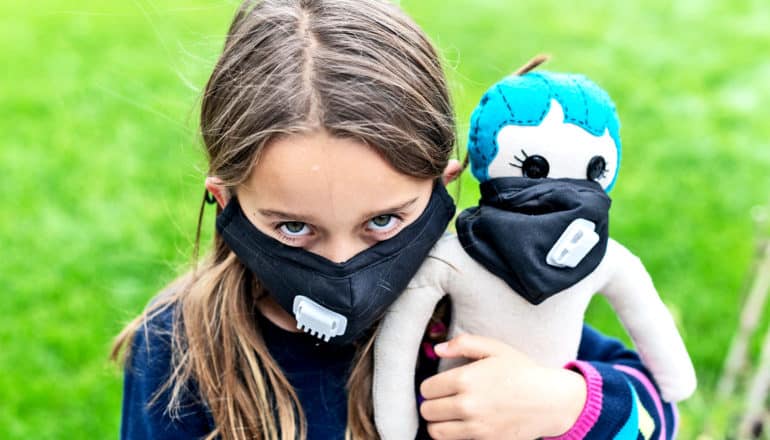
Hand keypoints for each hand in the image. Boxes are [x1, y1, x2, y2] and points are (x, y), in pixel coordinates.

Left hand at [419, 334, 586, 439]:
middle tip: (443, 400)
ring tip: (448, 415)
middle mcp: (467, 405)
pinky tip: (462, 424)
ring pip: (435, 431)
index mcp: (465, 379)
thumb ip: (464, 343)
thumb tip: (438, 349)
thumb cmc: (522, 372)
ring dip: (438, 422)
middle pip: (427, 410)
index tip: (440, 386)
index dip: (431, 386)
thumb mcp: (495, 348)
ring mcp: (476, 426)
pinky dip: (454, 435)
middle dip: (432, 404)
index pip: (426, 389)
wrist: (550, 401)